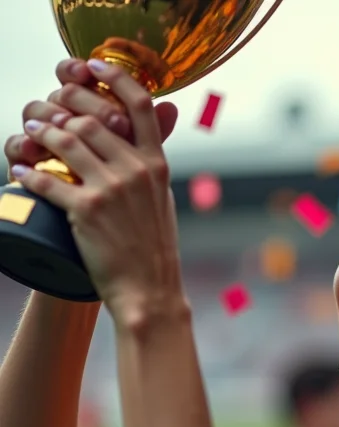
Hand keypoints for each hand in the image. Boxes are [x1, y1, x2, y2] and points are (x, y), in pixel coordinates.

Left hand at [9, 60, 182, 319]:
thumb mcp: (162, 202)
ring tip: (31, 137)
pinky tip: (20, 173)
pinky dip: (28, 174)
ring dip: (41, 134)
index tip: (92, 67)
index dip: (114, 77)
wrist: (150, 291)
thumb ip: (152, 168)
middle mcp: (137, 172)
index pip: (140, 106)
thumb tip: (150, 139)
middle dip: (62, 110)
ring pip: (66, 141)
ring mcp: (112, 190)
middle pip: (91, 119)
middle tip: (47, 115)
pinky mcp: (87, 211)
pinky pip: (47, 180)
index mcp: (157, 167)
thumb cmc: (155, 250)